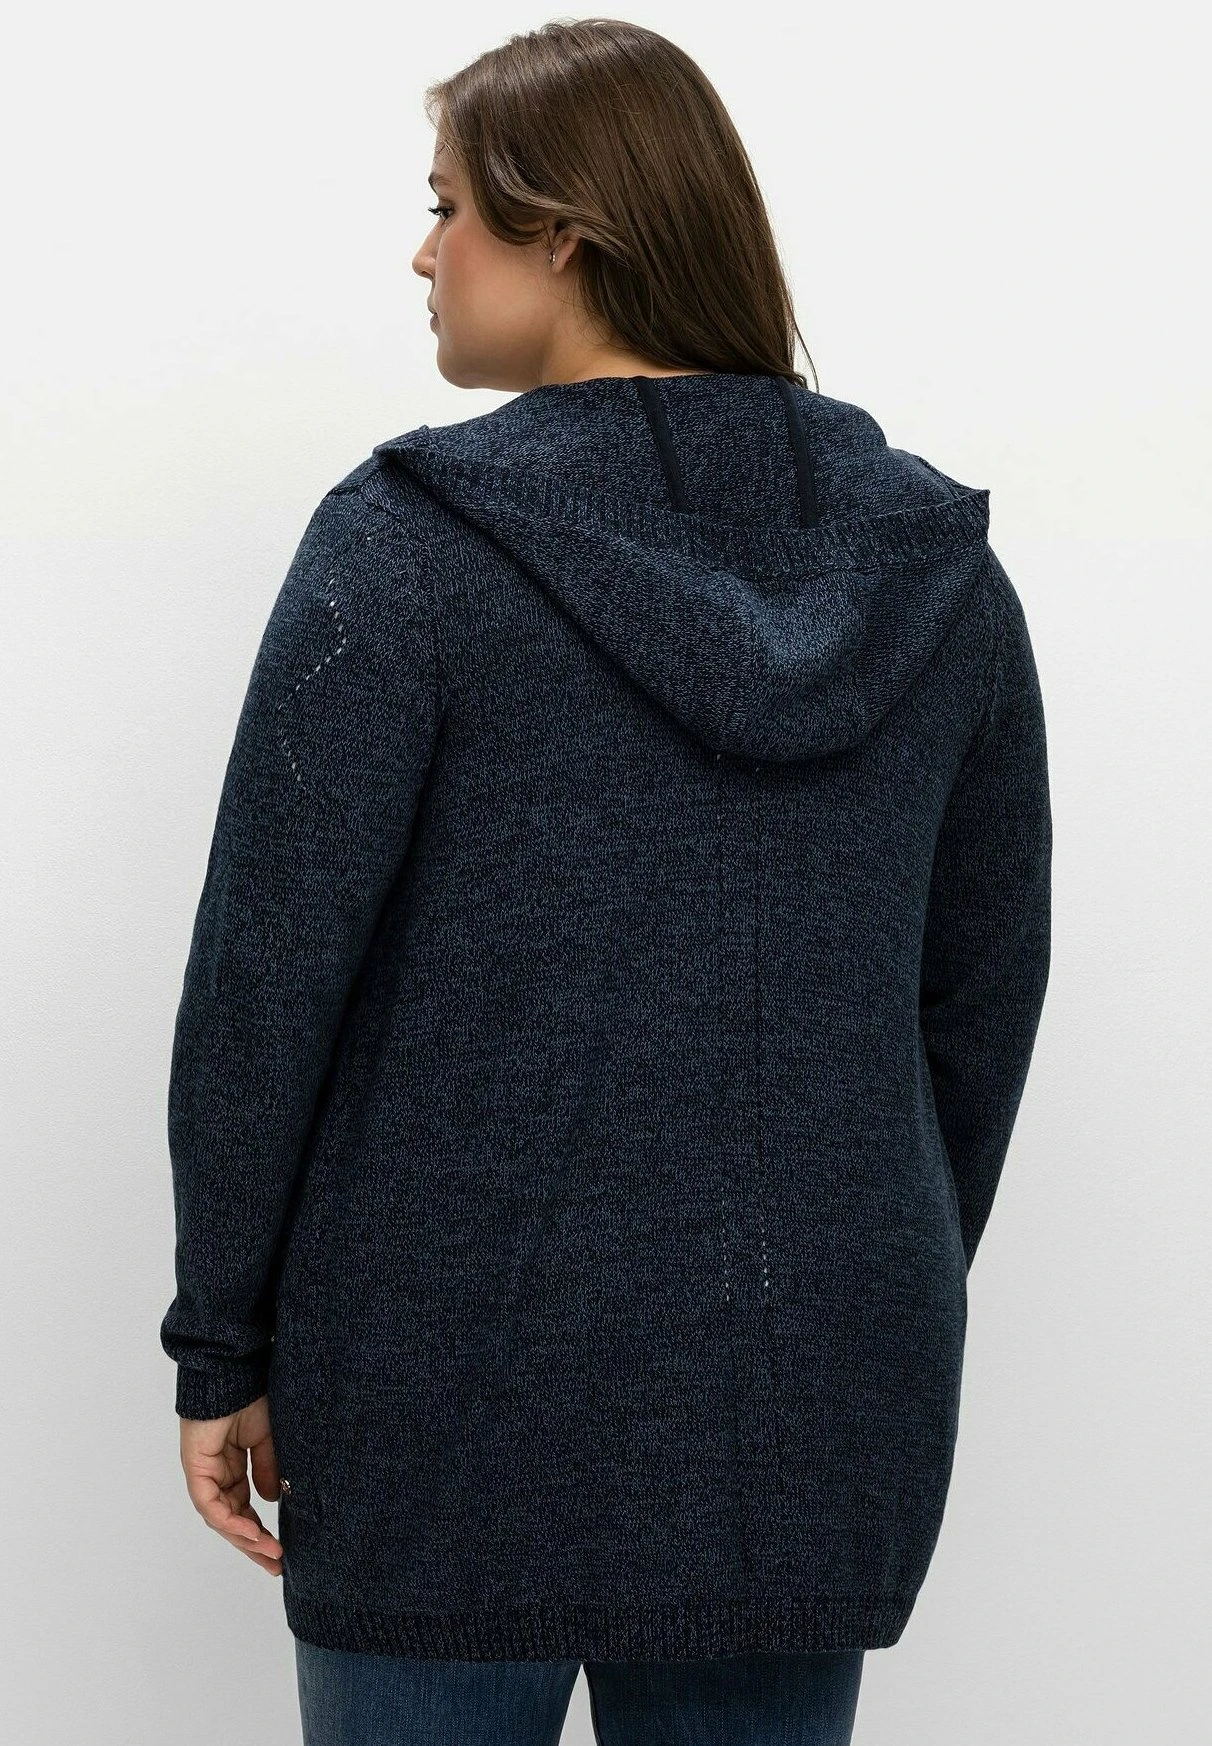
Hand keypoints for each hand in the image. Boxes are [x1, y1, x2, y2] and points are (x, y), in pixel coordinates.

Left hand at [179, 1394, 284, 1575]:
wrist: (235, 1373)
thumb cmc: (251, 1398)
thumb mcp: (269, 1439)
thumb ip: (267, 1470)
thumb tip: (271, 1501)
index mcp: (232, 1468)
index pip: (243, 1509)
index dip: (261, 1532)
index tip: (281, 1551)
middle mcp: (216, 1475)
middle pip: (232, 1520)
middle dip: (253, 1545)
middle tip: (276, 1565)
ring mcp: (204, 1472)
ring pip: (221, 1518)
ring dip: (245, 1538)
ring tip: (270, 1553)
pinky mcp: (195, 1467)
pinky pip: (210, 1503)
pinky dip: (230, 1520)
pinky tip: (252, 1531)